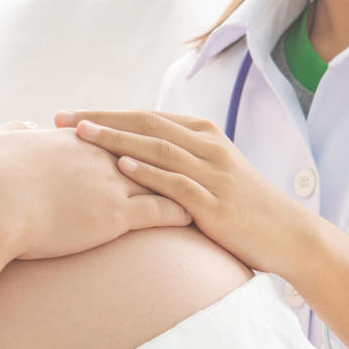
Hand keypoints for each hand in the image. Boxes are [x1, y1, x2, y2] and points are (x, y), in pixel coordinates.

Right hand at [0, 120, 192, 259]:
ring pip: (160, 179)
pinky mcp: (115, 214)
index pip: (114, 136)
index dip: (133, 141)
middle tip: (190, 164)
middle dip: (169, 159)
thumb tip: (21, 125)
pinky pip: (161, 212)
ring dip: (182, 185)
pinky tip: (196, 218)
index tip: (148, 145)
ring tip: (202, 192)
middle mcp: (99, 155)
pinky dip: (182, 213)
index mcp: (72, 140)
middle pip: (144, 152)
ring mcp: (111, 183)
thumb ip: (10, 131)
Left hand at [54, 110, 319, 275]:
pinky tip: (121, 166)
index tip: (66, 116)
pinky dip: (149, 172)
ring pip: (158, 147)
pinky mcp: (216, 202)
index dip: (103, 114)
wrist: (288, 235)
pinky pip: (177, 182)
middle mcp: (207, 146)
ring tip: (82, 135)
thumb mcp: (207, 174)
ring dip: (117, 139)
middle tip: (61, 120)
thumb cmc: (239, 206)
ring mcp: (213, 173)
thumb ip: (174, 161)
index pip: (144, 116)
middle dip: (100, 120)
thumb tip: (126, 157)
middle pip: (145, 124)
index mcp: (202, 134)